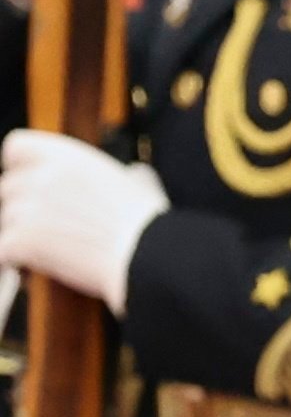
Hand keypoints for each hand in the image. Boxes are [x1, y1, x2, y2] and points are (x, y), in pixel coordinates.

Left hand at [0, 130, 167, 314]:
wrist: (148, 257)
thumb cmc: (150, 225)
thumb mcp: (141, 183)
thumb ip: (124, 174)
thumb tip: (134, 173)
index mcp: (68, 158)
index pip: (17, 146)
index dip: (21, 166)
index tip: (32, 183)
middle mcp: (42, 177)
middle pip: (7, 188)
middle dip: (21, 208)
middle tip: (43, 227)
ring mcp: (27, 209)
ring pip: (4, 221)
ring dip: (18, 237)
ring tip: (44, 252)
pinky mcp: (19, 241)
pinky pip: (2, 252)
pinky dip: (10, 263)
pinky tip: (24, 269)